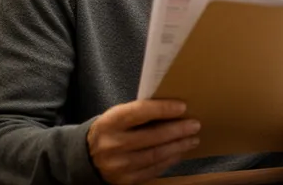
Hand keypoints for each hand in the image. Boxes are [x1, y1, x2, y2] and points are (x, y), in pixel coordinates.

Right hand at [86, 99, 200, 184]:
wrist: (87, 157)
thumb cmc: (111, 130)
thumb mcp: (117, 116)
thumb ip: (139, 113)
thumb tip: (174, 109)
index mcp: (110, 123)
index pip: (139, 112)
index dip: (163, 109)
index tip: (182, 106)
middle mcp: (113, 145)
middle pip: (152, 137)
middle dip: (177, 130)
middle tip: (195, 124)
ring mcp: (119, 165)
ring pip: (156, 155)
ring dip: (178, 146)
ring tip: (193, 138)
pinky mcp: (126, 180)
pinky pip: (153, 169)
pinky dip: (170, 160)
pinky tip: (179, 152)